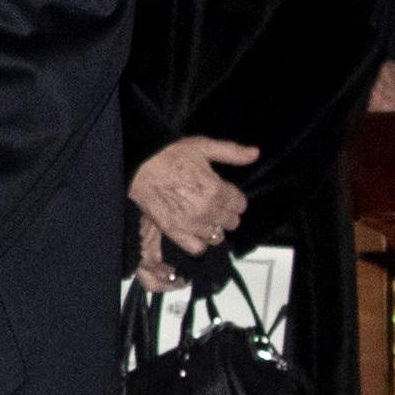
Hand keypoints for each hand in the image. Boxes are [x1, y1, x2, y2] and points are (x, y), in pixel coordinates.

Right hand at [127, 135, 258, 272]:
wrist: (139, 165)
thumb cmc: (169, 154)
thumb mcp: (203, 146)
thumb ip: (232, 152)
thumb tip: (255, 153)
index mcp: (216, 189)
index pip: (240, 205)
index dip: (235, 199)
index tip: (227, 195)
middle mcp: (207, 210)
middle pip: (231, 222)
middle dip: (226, 213)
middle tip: (215, 204)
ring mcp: (191, 224)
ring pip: (217, 236)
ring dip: (214, 228)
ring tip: (205, 218)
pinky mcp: (174, 232)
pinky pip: (197, 248)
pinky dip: (199, 243)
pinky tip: (195, 232)